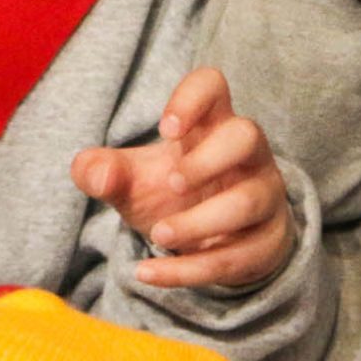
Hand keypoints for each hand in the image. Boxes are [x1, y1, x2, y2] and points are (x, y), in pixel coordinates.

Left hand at [70, 68, 293, 290]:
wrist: (210, 242)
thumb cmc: (172, 194)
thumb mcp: (132, 181)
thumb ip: (101, 172)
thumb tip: (95, 175)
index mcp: (211, 125)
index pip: (212, 87)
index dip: (192, 99)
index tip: (165, 128)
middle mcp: (247, 155)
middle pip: (248, 136)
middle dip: (209, 160)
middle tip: (172, 183)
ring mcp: (264, 197)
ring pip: (248, 202)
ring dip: (199, 222)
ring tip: (159, 235)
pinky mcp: (266, 242)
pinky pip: (236, 256)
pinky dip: (190, 270)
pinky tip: (150, 274)